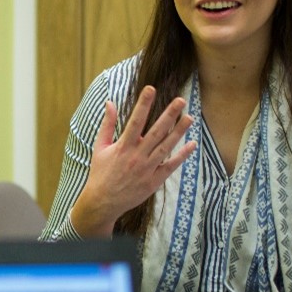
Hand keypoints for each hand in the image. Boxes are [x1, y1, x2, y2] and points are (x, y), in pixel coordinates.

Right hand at [69, 87, 195, 236]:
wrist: (103, 202)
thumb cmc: (101, 173)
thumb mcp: (100, 147)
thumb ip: (107, 125)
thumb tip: (110, 103)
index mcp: (123, 146)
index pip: (135, 120)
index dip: (143, 104)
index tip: (151, 89)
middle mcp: (136, 156)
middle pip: (156, 132)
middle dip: (169, 115)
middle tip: (181, 101)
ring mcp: (147, 169)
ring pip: (166, 147)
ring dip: (179, 132)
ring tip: (189, 117)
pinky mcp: (154, 181)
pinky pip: (170, 166)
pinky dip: (182, 155)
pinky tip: (192, 144)